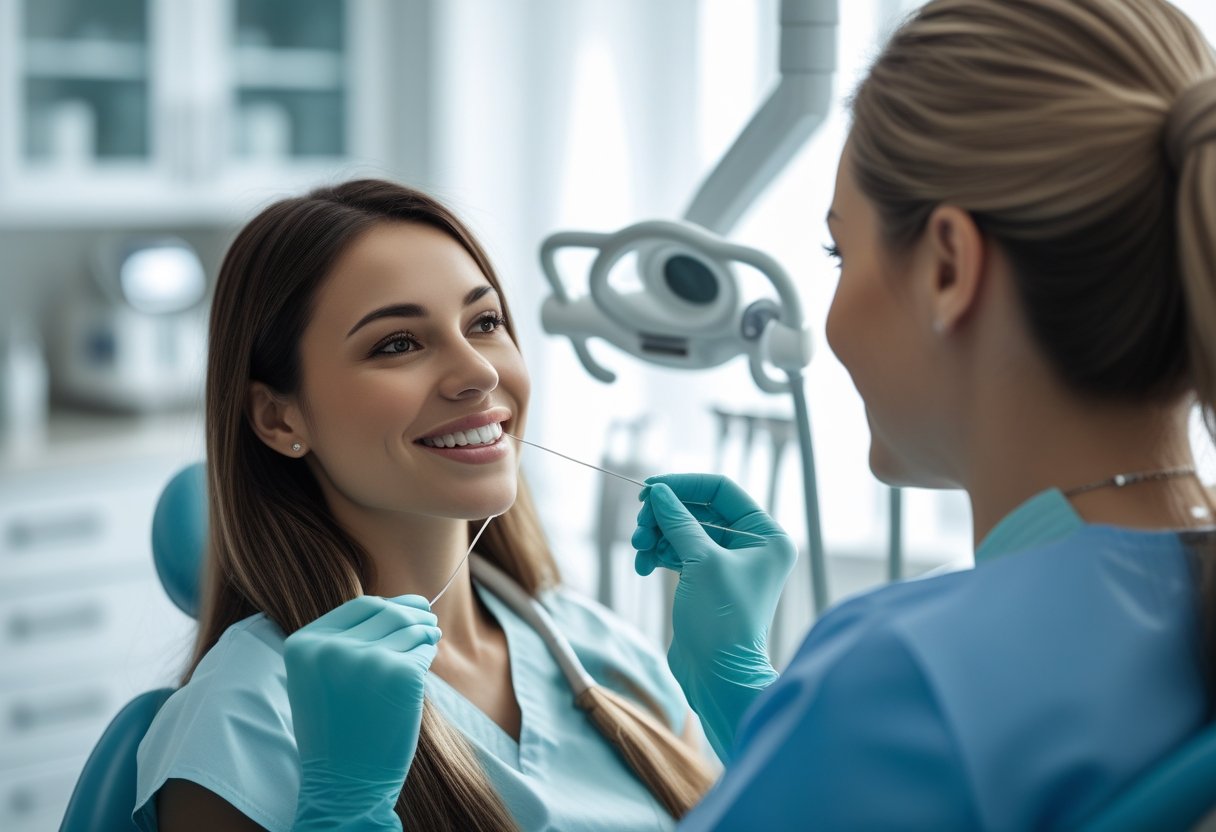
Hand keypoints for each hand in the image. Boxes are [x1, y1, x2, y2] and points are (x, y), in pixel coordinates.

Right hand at [284, 594, 440, 830]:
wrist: (342, 784)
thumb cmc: (335, 733)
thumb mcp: (319, 679)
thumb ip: (343, 643)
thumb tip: (396, 607)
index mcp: (304, 645)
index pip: (360, 606)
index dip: (390, 604)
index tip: (411, 605)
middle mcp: (332, 648)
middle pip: (388, 613)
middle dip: (414, 614)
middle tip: (430, 620)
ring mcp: (367, 660)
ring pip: (410, 629)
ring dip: (426, 631)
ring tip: (432, 637)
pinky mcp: (400, 675)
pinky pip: (424, 651)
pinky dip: (429, 652)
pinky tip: (428, 657)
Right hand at [633, 474, 796, 760]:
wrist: (717, 678)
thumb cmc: (722, 621)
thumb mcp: (701, 562)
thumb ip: (678, 521)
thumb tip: (658, 492)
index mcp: (766, 535)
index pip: (721, 490)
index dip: (683, 485)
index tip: (647, 490)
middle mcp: (752, 545)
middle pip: (699, 509)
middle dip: (664, 515)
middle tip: (638, 529)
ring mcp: (728, 564)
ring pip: (684, 531)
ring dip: (657, 535)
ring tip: (638, 550)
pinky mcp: (707, 580)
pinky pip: (679, 552)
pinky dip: (659, 553)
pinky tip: (644, 566)